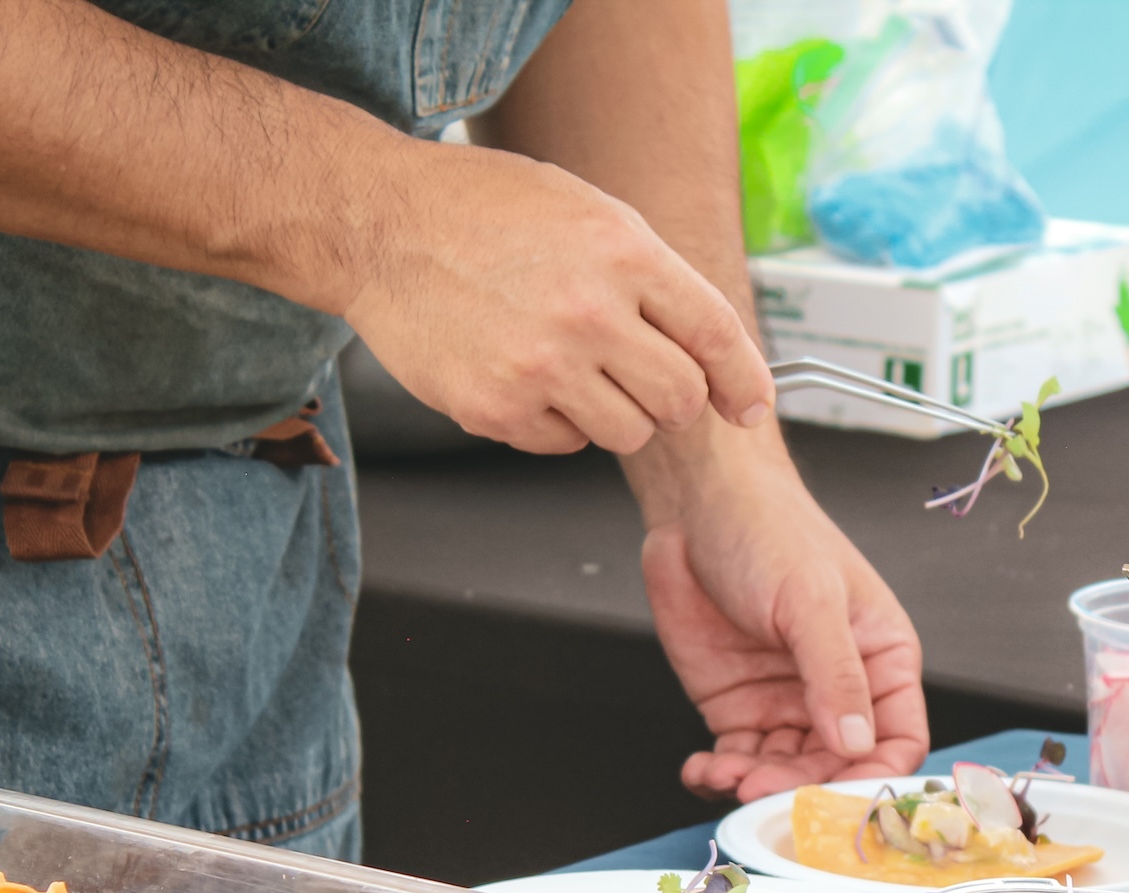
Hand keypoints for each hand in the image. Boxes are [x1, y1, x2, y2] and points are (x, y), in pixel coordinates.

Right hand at [343, 142, 774, 455]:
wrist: (379, 224)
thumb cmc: (484, 211)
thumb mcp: (587, 211)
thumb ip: (653, 277)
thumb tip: (713, 349)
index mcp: (624, 253)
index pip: (716, 335)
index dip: (743, 381)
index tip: (749, 406)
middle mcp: (590, 312)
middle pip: (680, 400)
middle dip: (672, 398)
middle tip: (638, 376)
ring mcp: (542, 366)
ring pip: (628, 434)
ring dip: (614, 413)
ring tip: (571, 367)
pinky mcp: (497, 408)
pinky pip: (564, 445)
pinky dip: (556, 423)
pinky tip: (524, 375)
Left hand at [638, 455, 926, 801]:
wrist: (696, 507)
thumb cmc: (772, 532)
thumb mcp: (811, 600)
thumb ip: (836, 675)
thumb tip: (855, 743)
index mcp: (882, 661)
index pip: (897, 741)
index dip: (874, 779)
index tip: (840, 801)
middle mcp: (840, 692)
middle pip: (836, 770)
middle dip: (801, 788)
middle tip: (761, 790)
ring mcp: (787, 704)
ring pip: (785, 774)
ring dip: (756, 786)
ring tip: (725, 775)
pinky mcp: (738, 710)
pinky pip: (738, 761)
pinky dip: (720, 775)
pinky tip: (702, 769)